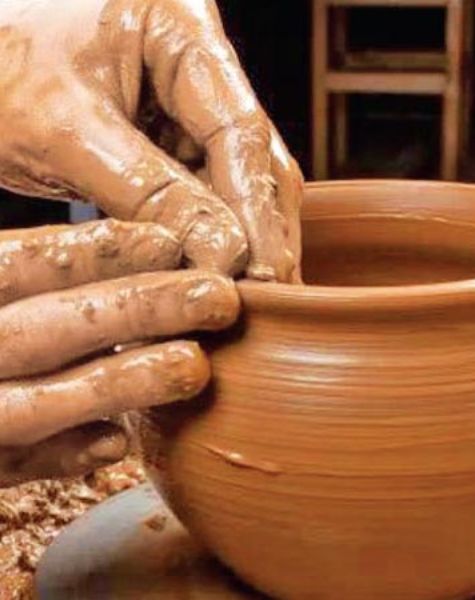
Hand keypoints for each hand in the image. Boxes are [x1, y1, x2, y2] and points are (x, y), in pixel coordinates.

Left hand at [0, 0, 301, 281]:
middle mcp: (196, 63)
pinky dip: (207, 235)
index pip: (239, 130)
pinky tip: (214, 272)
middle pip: (251, 157)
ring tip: (248, 294)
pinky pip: (201, 192)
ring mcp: (185, 105)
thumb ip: (149, 191)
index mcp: (179, 25)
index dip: (257, 210)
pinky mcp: (168, 141)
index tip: (267, 272)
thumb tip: (225, 253)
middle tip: (270, 294)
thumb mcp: (67, 132)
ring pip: (232, 181)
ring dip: (241, 239)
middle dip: (261, 230)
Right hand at [0, 219, 238, 486]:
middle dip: (139, 308)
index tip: (170, 241)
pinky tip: (116, 445)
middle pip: (54, 325)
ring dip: (120, 383)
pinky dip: (64, 456)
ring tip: (193, 367)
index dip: (101, 252)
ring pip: (41, 401)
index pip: (29, 262)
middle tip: (219, 298)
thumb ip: (32, 268)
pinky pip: (13, 467)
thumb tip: (137, 250)